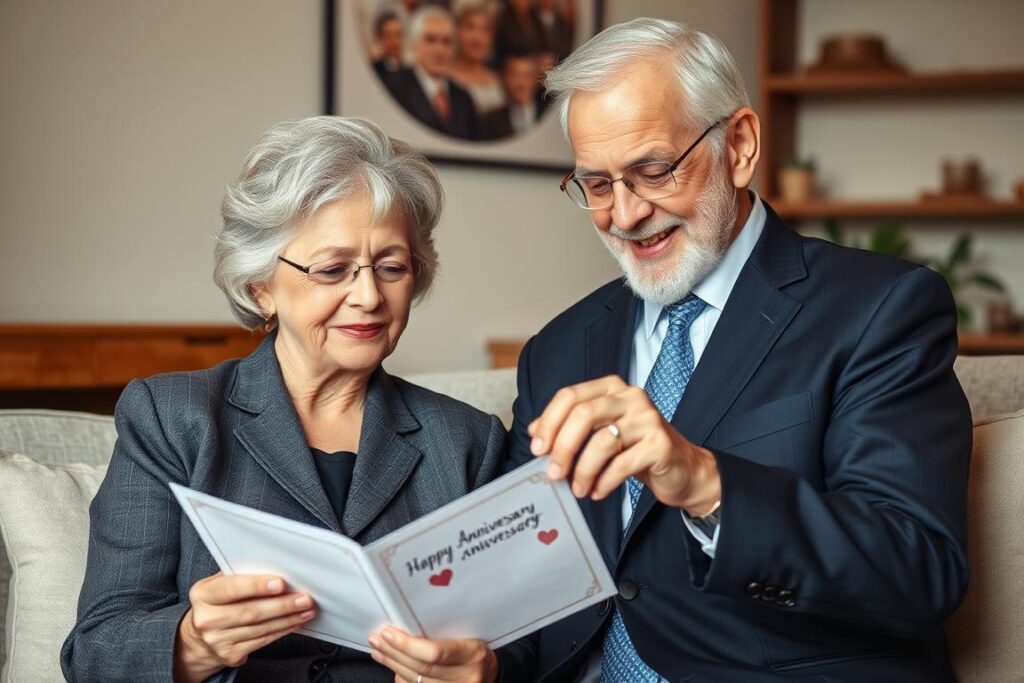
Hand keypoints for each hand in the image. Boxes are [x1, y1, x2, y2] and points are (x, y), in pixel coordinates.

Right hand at [173, 572, 315, 681]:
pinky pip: (262, 641)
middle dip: (282, 605)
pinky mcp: (230, 655)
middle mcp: (207, 619)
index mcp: (203, 595)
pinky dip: (282, 631)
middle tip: (303, 598)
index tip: (279, 583)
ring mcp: (217, 640)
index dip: (257, 586)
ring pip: (260, 629)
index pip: (231, 589)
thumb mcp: (218, 584)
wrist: (198, 638)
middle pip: (250, 612)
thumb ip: (239, 574)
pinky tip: (294, 622)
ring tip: (305, 610)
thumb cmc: (216, 603)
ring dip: (288, 619)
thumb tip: (274, 566)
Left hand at [368, 627, 498, 682]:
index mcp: (473, 653)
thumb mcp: (468, 635)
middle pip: (421, 669)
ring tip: (379, 651)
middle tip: (377, 639)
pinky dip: (401, 678)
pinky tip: (393, 666)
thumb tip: (405, 630)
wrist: (492, 673)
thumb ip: (442, 634)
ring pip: (416, 682)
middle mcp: (466, 677)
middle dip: (394, 653)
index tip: (389, 632)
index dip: (408, 645)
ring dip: (393, 665)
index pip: (435, 653)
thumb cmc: (476, 649)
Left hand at [527, 375, 720, 515]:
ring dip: (583, 470)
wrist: (682, 469)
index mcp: (612, 388)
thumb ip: (570, 428)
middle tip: (553, 473)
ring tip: (579, 489)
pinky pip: (622, 464)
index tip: (537, 448)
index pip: (570, 396)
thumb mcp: (601, 433)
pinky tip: (597, 492)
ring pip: (602, 441)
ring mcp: (648, 418)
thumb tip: (534, 431)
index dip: (549, 421)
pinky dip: (604, 482)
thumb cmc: (635, 450)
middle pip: (583, 414)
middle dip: (563, 447)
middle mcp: (631, 397)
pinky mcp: (661, 444)